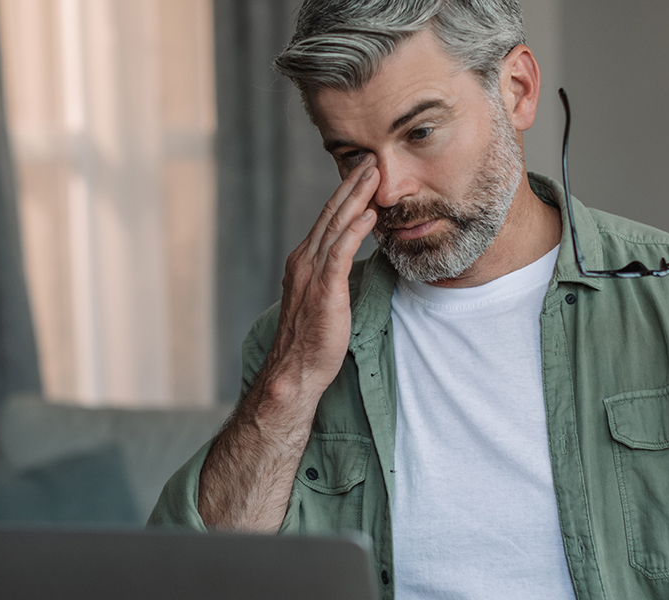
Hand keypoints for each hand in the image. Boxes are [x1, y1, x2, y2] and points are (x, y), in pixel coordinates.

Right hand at [259, 155, 379, 403]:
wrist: (295, 370)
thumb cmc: (311, 340)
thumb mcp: (322, 298)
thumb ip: (331, 275)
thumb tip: (347, 261)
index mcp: (303, 261)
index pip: (327, 219)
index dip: (345, 194)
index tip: (363, 173)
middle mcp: (304, 260)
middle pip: (331, 214)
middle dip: (351, 185)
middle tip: (371, 159)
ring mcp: (312, 273)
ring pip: (336, 226)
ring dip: (356, 198)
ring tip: (374, 175)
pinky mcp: (324, 289)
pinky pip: (340, 253)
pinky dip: (354, 231)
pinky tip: (369, 215)